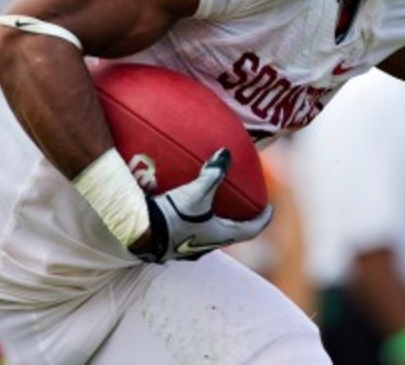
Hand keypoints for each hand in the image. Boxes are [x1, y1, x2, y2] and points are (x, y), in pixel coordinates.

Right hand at [133, 149, 272, 262]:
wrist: (135, 236)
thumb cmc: (170, 217)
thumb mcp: (195, 194)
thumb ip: (212, 173)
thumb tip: (226, 153)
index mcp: (218, 236)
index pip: (250, 231)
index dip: (262, 220)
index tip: (269, 209)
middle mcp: (205, 246)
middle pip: (230, 234)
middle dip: (238, 220)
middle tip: (243, 205)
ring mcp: (185, 249)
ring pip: (208, 235)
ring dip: (214, 222)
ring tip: (215, 206)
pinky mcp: (168, 246)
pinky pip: (187, 233)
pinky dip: (193, 222)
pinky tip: (184, 210)